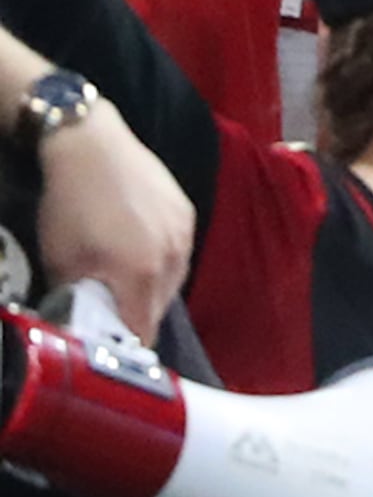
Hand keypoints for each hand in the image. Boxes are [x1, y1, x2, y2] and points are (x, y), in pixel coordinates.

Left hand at [34, 101, 191, 342]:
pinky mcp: (187, 211)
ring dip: (151, 290)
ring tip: (123, 283)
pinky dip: (161, 262)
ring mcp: (185, 232)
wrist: (92, 146)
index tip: (107, 350)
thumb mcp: (61, 262)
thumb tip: (83, 326)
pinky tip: (138, 252)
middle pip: (161, 309)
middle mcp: (174, 256)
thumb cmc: (69, 206)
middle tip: (109, 316)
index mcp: (142, 273)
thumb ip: (78, 300)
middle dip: (137, 318)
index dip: (125, 346)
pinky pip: (179, 253)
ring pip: (173, 281)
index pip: (143, 331)